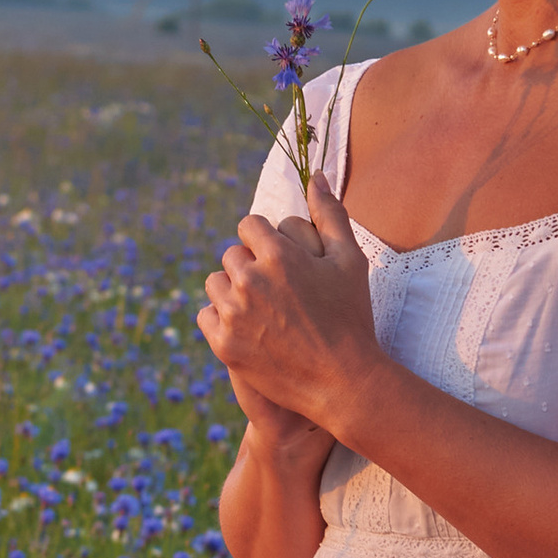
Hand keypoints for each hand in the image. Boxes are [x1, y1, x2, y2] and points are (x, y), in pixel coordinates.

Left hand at [196, 172, 378, 435]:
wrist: (343, 381)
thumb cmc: (351, 317)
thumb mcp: (350, 260)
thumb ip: (330, 214)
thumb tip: (318, 176)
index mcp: (279, 254)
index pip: (249, 225)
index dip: (266, 242)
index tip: (281, 263)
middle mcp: (251, 280)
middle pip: (232, 254)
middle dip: (251, 266)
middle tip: (277, 291)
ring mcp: (234, 314)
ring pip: (216, 283)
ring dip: (233, 290)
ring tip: (263, 309)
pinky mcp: (224, 344)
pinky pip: (206, 315)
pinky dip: (222, 319)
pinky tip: (250, 328)